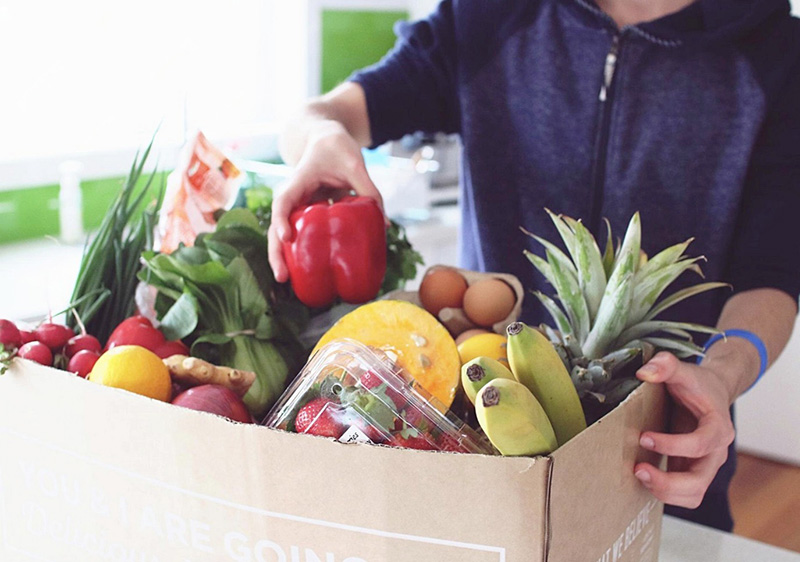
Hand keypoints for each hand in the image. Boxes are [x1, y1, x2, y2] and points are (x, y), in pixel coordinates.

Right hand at [268, 120, 383, 282]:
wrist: (323, 137)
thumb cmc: (336, 146)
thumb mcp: (355, 162)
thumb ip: (368, 189)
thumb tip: (385, 225)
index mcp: (298, 180)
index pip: (283, 201)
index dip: (282, 220)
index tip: (287, 238)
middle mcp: (292, 196)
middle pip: (276, 226)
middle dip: (276, 252)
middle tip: (282, 277)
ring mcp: (296, 207)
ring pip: (282, 234)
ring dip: (283, 257)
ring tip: (286, 282)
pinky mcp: (305, 215)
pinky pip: (299, 235)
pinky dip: (298, 253)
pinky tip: (304, 274)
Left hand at [633, 352, 735, 508]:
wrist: (709, 393)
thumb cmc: (697, 384)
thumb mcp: (684, 370)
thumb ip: (666, 365)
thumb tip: (644, 371)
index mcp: (718, 428)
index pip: (701, 444)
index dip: (673, 445)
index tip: (644, 437)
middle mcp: (715, 452)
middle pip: (699, 481)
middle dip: (668, 482)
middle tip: (638, 469)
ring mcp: (705, 465)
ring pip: (692, 495)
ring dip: (665, 492)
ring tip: (639, 475)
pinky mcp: (692, 472)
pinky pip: (683, 494)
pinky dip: (665, 492)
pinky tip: (644, 478)